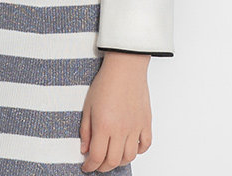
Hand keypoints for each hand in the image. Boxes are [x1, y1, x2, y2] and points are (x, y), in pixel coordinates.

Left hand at [79, 53, 151, 171]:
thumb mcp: (88, 105)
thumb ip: (86, 129)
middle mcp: (121, 130)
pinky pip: (145, 145)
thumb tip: (85, 149)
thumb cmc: (106, 82)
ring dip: (119, 161)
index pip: (97, 157)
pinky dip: (138, 151)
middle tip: (97, 164)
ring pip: (129, 157)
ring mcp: (135, 127)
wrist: (125, 66)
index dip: (90, 166)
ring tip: (112, 156)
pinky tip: (130, 147)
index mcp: (104, 126)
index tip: (86, 167)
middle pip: (113, 161)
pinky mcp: (146, 123)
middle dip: (103, 167)